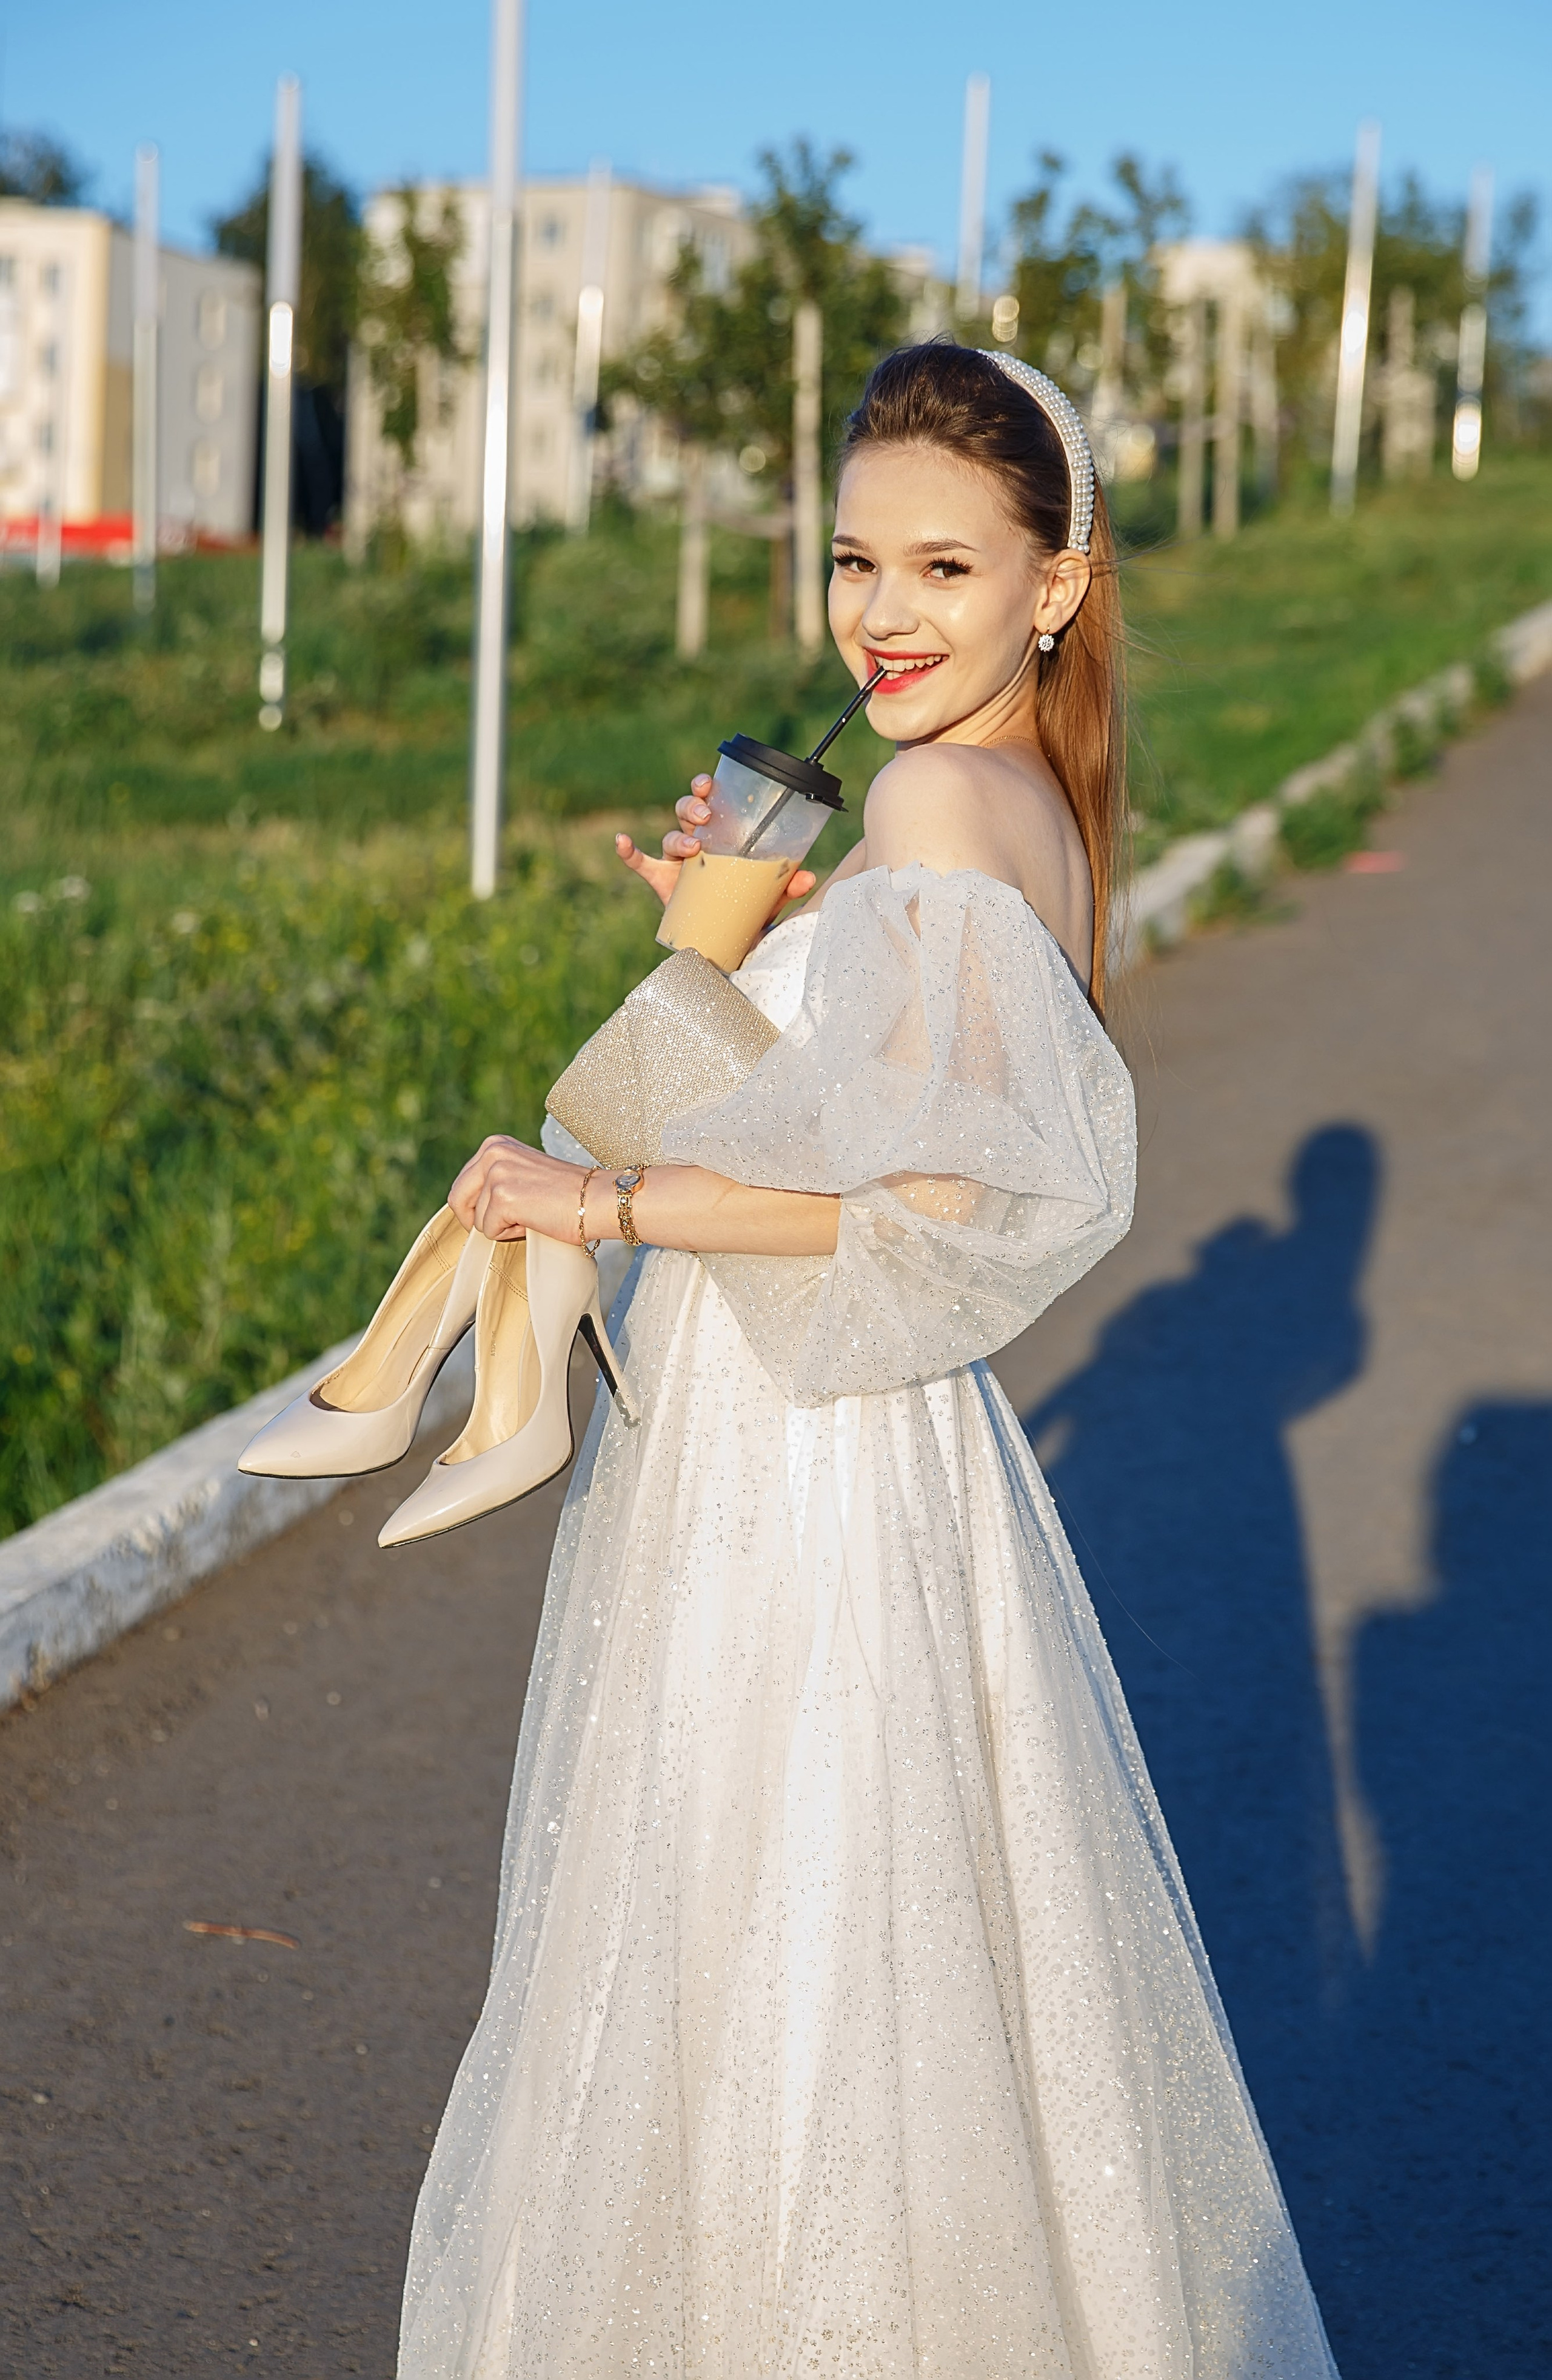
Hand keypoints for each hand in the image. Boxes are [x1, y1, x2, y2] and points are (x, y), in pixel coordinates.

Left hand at [449, 1136, 581, 1242]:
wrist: (598, 1200)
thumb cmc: (566, 1194)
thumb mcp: (523, 1172)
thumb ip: (496, 1178)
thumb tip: (467, 1207)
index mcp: (494, 1145)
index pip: (462, 1186)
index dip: (481, 1208)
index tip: (512, 1209)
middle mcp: (491, 1152)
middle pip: (458, 1201)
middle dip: (481, 1219)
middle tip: (513, 1220)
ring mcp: (495, 1173)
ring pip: (476, 1220)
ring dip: (503, 1227)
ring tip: (533, 1215)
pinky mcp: (502, 1196)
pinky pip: (489, 1232)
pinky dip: (511, 1235)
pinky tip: (535, 1221)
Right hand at [615, 777, 815, 913]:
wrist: (723, 943)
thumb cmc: (743, 909)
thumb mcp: (767, 898)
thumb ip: (785, 887)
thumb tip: (808, 878)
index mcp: (718, 837)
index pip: (709, 803)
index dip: (704, 788)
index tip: (709, 783)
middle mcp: (694, 843)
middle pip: (685, 813)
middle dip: (693, 809)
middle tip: (707, 817)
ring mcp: (674, 863)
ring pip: (668, 836)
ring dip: (677, 837)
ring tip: (692, 847)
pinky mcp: (660, 882)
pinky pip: (639, 863)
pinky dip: (628, 852)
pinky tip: (621, 842)